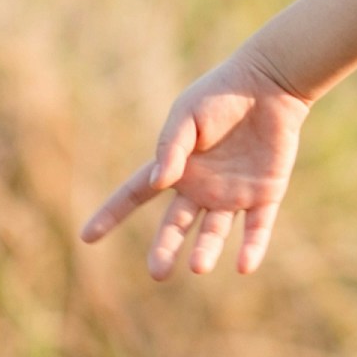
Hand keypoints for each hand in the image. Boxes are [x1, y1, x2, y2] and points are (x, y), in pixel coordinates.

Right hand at [79, 58, 309, 278]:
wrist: (269, 84)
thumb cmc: (222, 95)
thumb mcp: (187, 115)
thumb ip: (172, 147)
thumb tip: (158, 182)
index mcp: (176, 168)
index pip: (135, 195)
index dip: (111, 215)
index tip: (87, 237)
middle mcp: (201, 187)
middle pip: (176, 225)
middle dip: (164, 249)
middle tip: (157, 273)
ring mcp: (233, 194)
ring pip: (215, 232)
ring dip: (206, 250)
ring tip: (198, 267)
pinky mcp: (265, 194)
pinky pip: (257, 228)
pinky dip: (252, 247)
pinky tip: (245, 266)